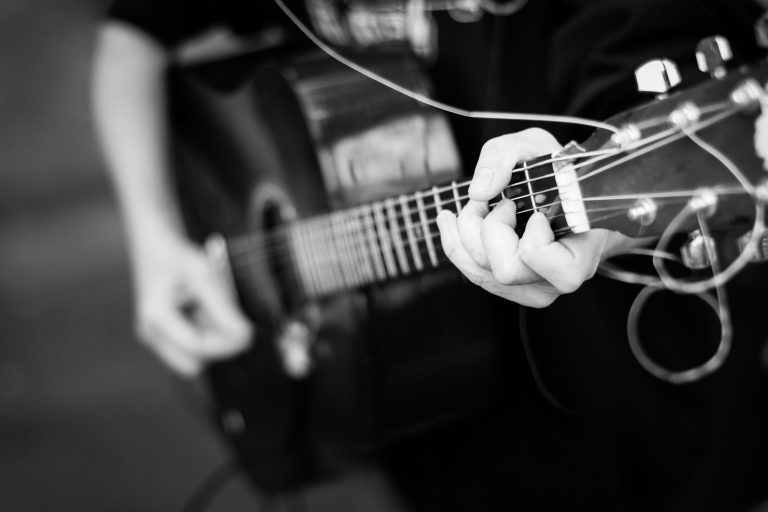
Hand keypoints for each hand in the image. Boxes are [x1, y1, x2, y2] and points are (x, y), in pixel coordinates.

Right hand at [131, 236, 252, 375]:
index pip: (196, 345)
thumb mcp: (203, 275)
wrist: (155, 248)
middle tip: (233, 321)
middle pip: (194, 361)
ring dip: (212, 340)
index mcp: (157, 317)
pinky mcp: (165, 338)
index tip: (249, 332)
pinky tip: (206, 313)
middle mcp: (152, 334)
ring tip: (212, 310)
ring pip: (195, 358)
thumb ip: (222, 307)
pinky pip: (192, 349)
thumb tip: (245, 335)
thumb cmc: (178, 257)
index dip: (227, 343)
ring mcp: (157, 338)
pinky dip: (206, 336)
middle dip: (218, 346)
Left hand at [436, 128, 625, 306]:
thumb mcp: (534, 143)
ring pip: (482, 273)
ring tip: (477, 205)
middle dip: (490, 229)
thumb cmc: (555, 169)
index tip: (537, 211)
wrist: (564, 189)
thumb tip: (478, 192)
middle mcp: (558, 278)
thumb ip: (503, 156)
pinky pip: (472, 273)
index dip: (535, 237)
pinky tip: (449, 220)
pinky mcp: (509, 287)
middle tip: (501, 203)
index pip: (556, 266)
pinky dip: (455, 243)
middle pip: (507, 272)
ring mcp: (533, 288)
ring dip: (469, 232)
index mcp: (583, 249)